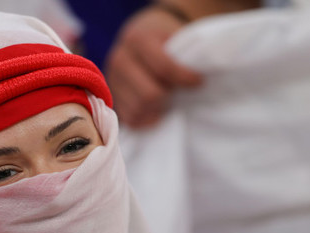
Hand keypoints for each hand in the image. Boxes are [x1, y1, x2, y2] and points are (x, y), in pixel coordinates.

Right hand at [105, 6, 202, 128]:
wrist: (138, 37)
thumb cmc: (163, 38)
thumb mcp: (174, 35)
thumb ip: (183, 54)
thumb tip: (200, 78)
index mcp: (137, 40)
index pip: (164, 68)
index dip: (185, 79)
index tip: (199, 82)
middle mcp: (119, 60)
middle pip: (149, 95)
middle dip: (168, 97)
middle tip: (179, 93)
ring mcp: (112, 81)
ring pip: (138, 110)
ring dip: (157, 110)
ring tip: (167, 102)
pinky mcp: (110, 98)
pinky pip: (130, 119)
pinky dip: (146, 119)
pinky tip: (157, 112)